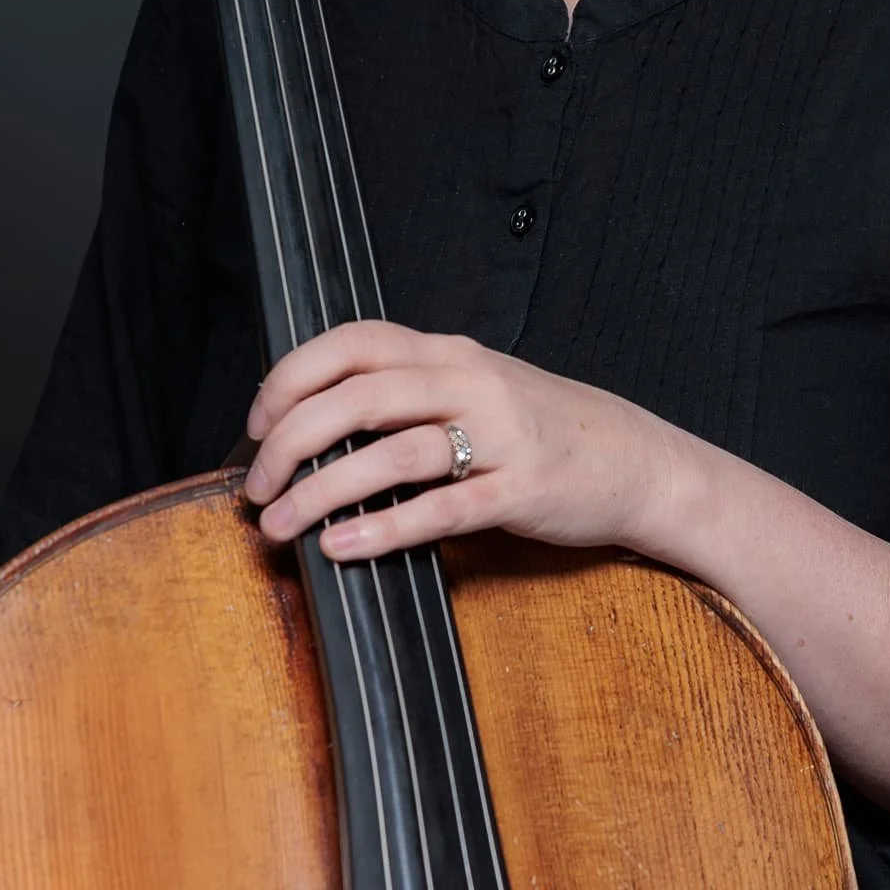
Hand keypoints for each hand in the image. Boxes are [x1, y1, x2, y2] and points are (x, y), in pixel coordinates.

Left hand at [241, 319, 679, 561]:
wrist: (633, 459)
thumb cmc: (539, 427)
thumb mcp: (472, 388)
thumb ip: (408, 392)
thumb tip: (312, 421)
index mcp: (449, 352)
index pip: (354, 342)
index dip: (292, 376)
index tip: (256, 423)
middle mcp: (469, 381)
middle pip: (359, 395)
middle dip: (291, 441)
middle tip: (258, 488)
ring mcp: (498, 435)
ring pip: (392, 452)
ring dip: (322, 490)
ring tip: (281, 526)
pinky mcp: (520, 491)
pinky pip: (441, 509)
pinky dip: (384, 528)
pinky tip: (341, 547)